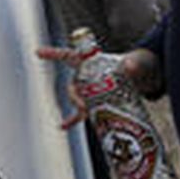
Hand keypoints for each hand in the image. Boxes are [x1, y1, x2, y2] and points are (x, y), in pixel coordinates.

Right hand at [35, 45, 157, 128]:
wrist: (142, 78)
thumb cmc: (135, 64)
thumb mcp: (136, 63)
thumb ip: (133, 64)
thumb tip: (129, 68)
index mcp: (91, 61)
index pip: (68, 55)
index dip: (52, 53)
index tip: (38, 52)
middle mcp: (86, 75)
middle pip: (72, 83)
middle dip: (74, 93)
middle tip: (83, 102)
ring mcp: (90, 91)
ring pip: (76, 98)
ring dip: (76, 105)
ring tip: (85, 112)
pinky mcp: (96, 104)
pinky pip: (79, 113)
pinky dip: (71, 120)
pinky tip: (62, 126)